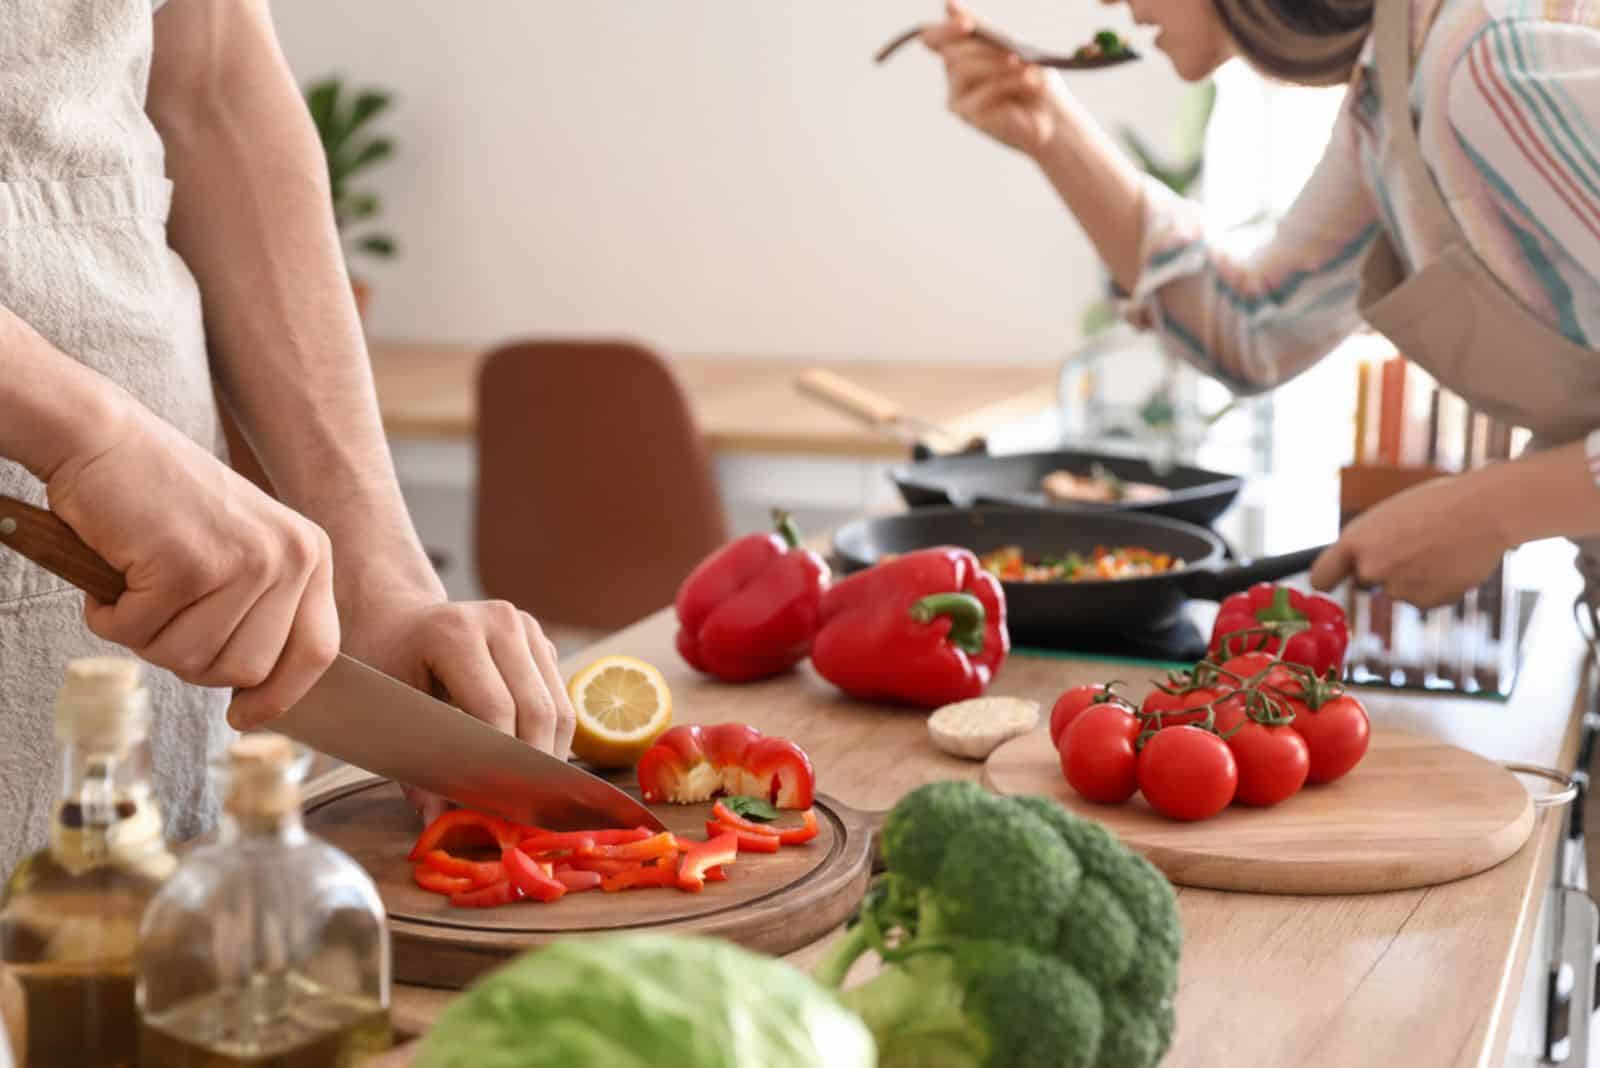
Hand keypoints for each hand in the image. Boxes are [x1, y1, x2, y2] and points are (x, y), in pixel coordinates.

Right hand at [46, 392, 339, 729]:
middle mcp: (290, 556)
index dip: (280, 696)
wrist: (103, 438)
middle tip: (161, 614)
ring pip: (192, 660)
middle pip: (247, 669)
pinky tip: (114, 573)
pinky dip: (111, 617)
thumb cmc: (163, 502)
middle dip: (192, 659)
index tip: (244, 718)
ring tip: (138, 586)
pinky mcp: (186, 564)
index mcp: (310, 553)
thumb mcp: (241, 548)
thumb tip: (264, 692)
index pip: (318, 651)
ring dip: (148, 637)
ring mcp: (242, 560)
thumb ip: (264, 607)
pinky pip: (140, 634)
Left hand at [340, 598, 576, 823]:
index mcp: (455, 632)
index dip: (501, 763)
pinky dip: (551, 738)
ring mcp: (527, 628)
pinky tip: (531, 767)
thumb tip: (439, 823)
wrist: (396, 620)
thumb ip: (415, 766)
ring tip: (531, 796)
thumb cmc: (384, 666)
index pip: (497, 709)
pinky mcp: (541, 642)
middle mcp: (500, 621)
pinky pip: (561, 699)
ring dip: (549, 757)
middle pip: (538, 709)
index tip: (495, 806)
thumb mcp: (386, 712)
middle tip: (520, 813)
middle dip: (532, 768)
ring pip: (560, 707)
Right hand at [923, 0, 1062, 154]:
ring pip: (964, 71)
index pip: (932, 39)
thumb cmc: (1032, 80)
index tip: (967, 25)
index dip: (944, 30)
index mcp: (960, 55)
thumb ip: (982, 29)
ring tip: (1026, 69)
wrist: (1054, 117)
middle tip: (1015, 52)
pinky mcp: (972, 118)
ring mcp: (959, 100)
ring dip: (997, 65)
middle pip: (952, 54)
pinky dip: (1008, 84)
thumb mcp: (1011, 47)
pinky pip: (982, 94)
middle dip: (983, 49)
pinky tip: (1028, 82)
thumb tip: (948, 4)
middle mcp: (954, 78)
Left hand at [1309, 473, 1511, 608]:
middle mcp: (1370, 568)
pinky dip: (1434, 586)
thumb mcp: (1387, 516)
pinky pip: (1423, 598)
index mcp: (1355, 541)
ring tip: (1436, 549)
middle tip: (1408, 548)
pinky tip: (1450, 562)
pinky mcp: (1426, 602)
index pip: (1321, 577)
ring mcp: (1398, 589)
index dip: (1327, 580)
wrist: (1485, 511)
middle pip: (1363, 583)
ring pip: (1396, 590)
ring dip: (1411, 577)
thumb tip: (1354, 564)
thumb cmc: (1436, 505)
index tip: (1331, 582)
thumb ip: (1367, 543)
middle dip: (1379, 571)